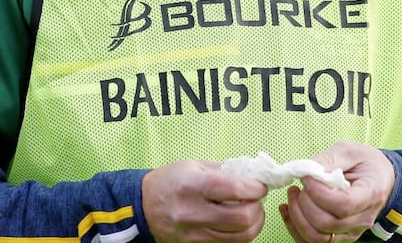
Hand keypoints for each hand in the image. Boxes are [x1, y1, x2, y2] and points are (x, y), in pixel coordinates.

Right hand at [142, 160, 267, 241]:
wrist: (142, 206)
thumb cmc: (169, 181)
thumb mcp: (194, 166)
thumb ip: (224, 171)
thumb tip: (252, 176)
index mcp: (194, 185)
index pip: (235, 189)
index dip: (255, 188)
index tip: (260, 186)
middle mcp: (193, 212)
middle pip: (241, 218)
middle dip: (257, 208)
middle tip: (257, 200)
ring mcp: (193, 234)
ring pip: (239, 238)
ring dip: (254, 224)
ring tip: (252, 213)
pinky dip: (240, 236)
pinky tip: (238, 225)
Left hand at [279, 141, 394, 242]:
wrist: (380, 177)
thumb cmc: (365, 162)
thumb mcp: (350, 150)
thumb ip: (328, 159)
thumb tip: (306, 171)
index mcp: (370, 194)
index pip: (343, 205)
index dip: (319, 194)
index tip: (306, 178)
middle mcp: (363, 219)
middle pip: (327, 224)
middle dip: (305, 204)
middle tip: (299, 185)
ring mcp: (351, 231)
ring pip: (318, 238)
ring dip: (297, 218)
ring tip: (293, 195)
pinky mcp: (339, 236)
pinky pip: (313, 242)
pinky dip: (295, 228)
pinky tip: (288, 209)